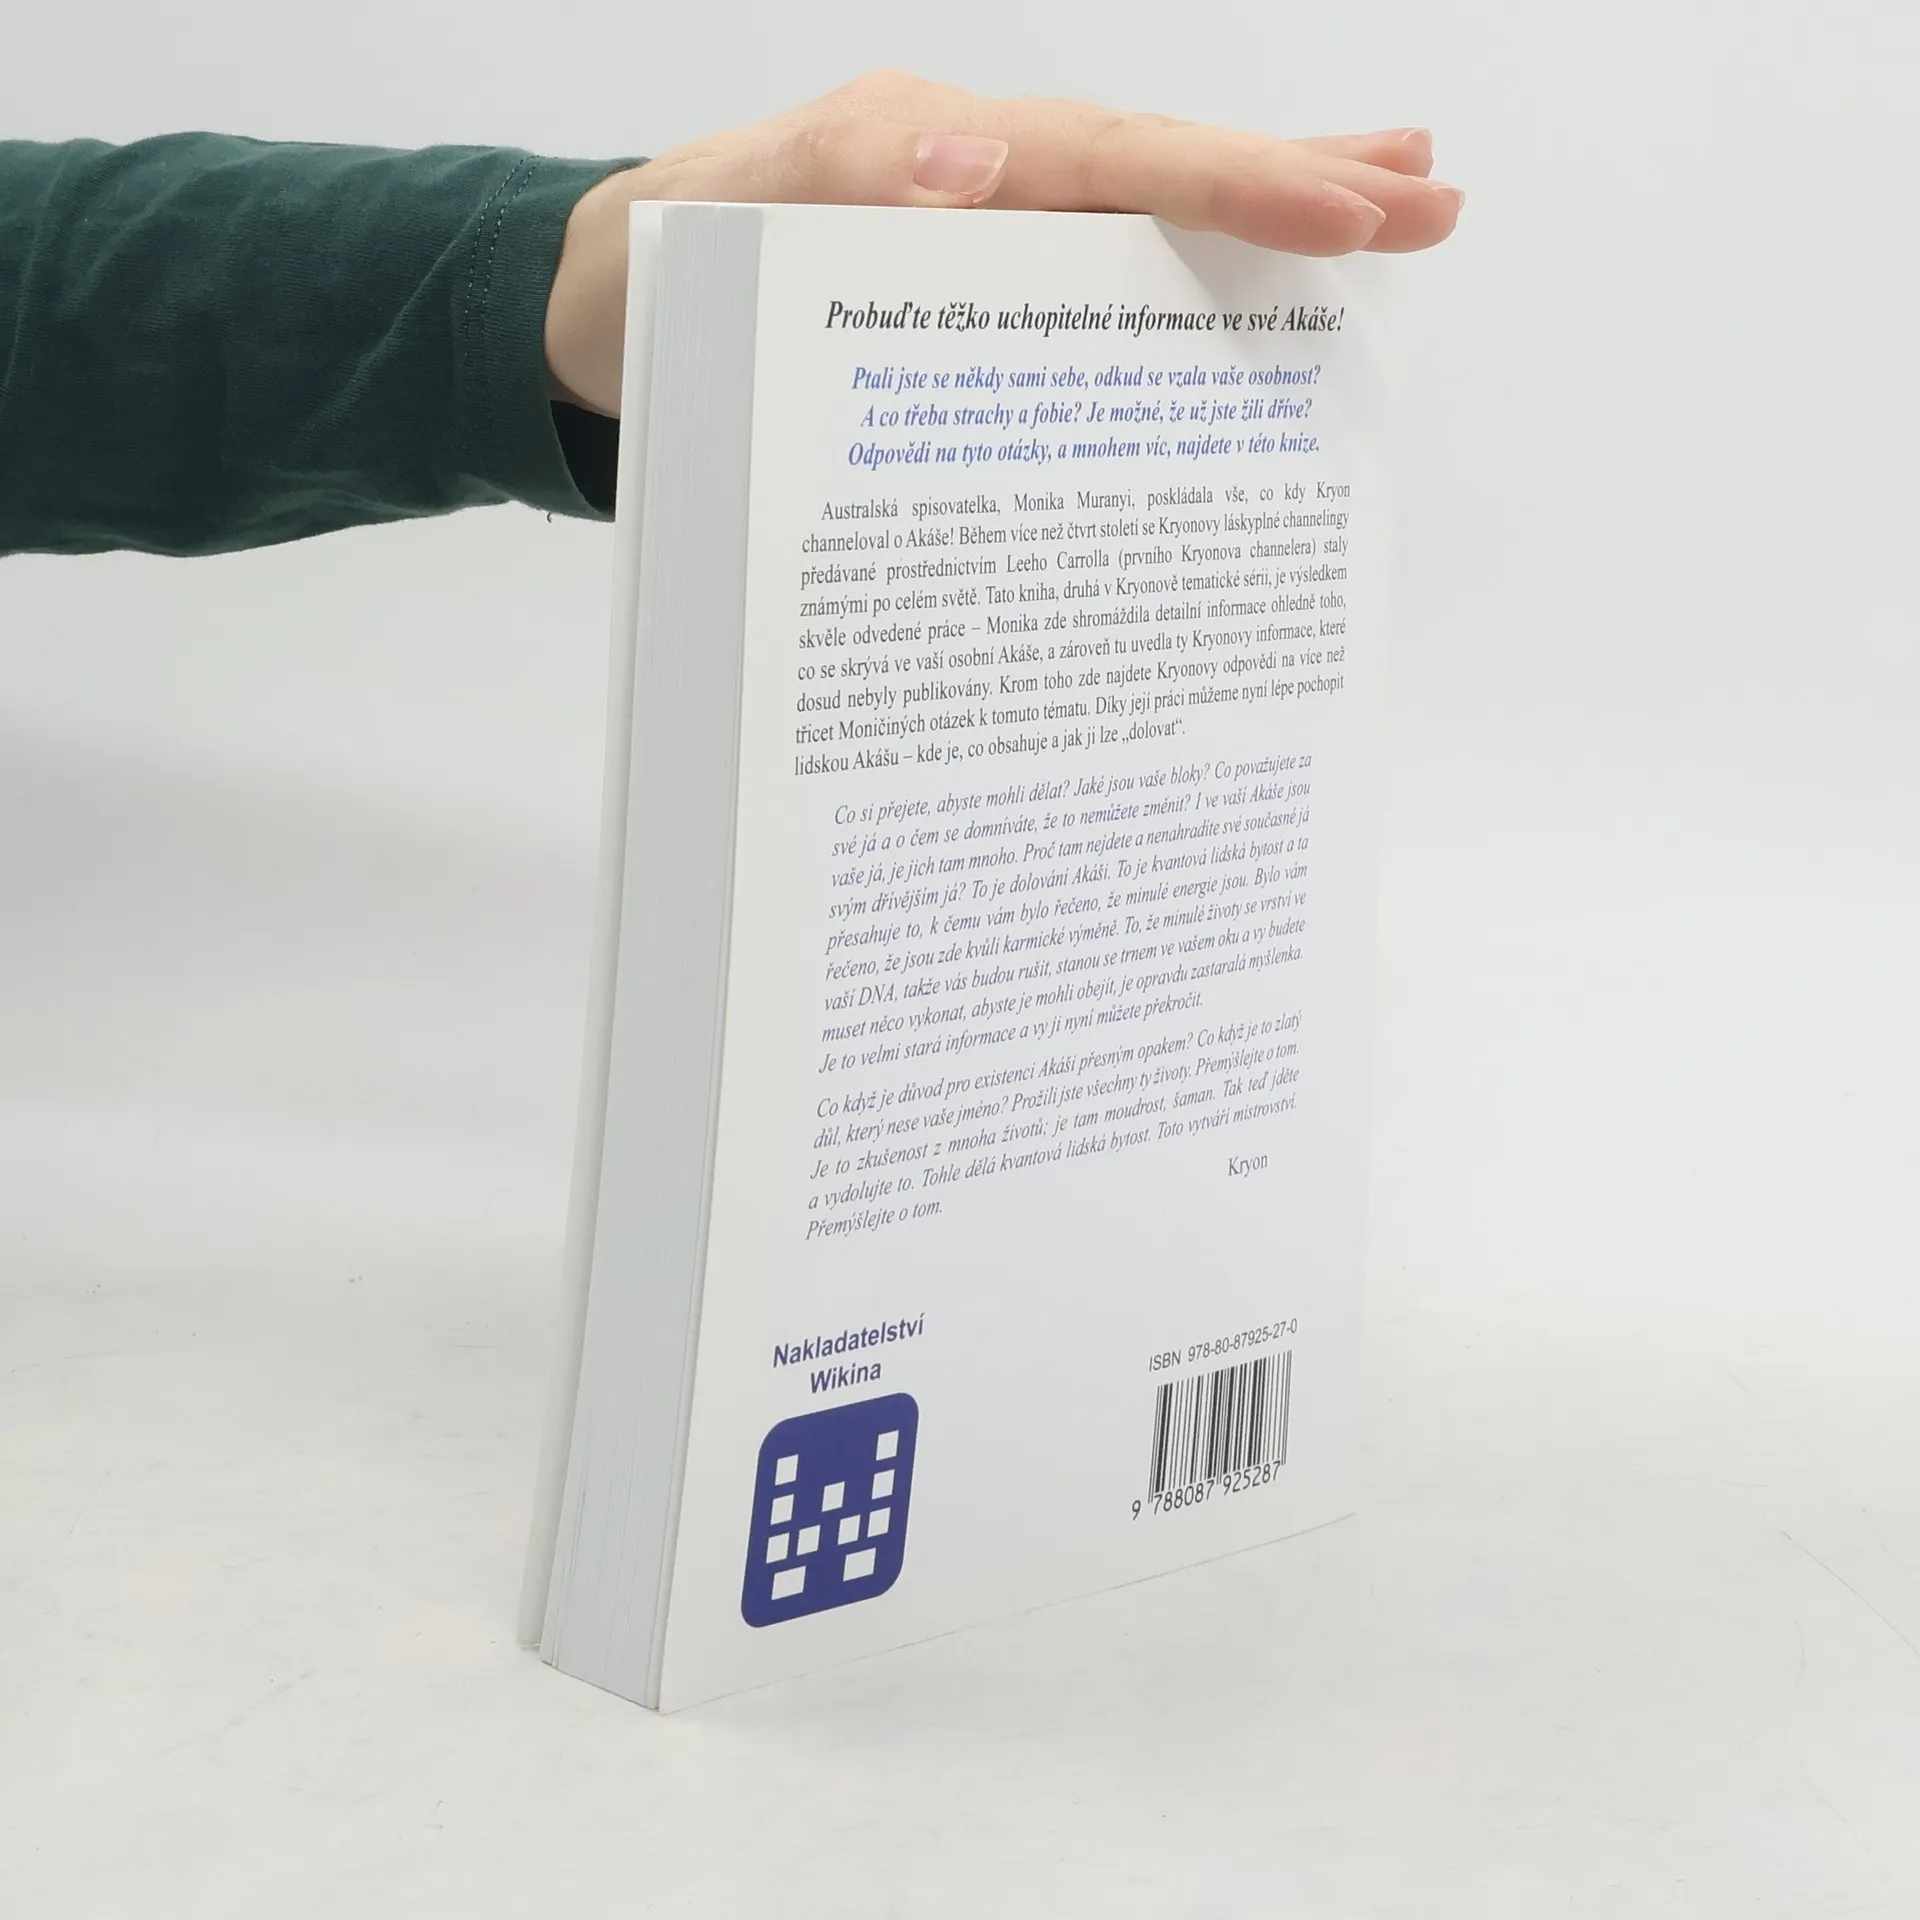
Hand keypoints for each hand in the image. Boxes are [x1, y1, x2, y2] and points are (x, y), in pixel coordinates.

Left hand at [545, 69, 1462, 415]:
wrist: (601, 323)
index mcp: (935, 157)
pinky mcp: (975, 301)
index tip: (1348, 209)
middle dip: (1300, 186)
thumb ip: (826, 187)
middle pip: (1160, 173)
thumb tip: (975, 158)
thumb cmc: (658, 278)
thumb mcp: (718, 228)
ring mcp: (986, 240)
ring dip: (1268, 221)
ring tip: (1394, 214)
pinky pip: (1096, 291)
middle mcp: (979, 183)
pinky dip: (1183, 286)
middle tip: (1434, 200)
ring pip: (1145, 224)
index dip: (1233, 186)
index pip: (1113, 162)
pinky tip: (1247, 306)